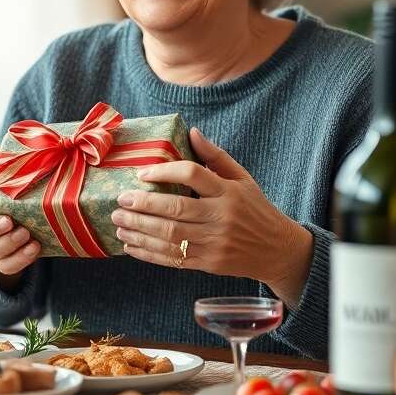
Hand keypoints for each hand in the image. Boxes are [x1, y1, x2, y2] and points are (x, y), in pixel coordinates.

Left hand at [111, 128, 313, 303]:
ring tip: (118, 221)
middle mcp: (221, 217)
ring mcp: (214, 243)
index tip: (142, 173)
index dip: (164, 172)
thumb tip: (192, 131)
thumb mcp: (242, 179)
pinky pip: (173, 258)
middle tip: (121, 200)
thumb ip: (216, 156)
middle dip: (143, 205)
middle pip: (175, 209)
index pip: (193, 175)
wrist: (276, 250)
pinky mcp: (208, 263)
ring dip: (139, 229)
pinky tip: (130, 245)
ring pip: (170, 236)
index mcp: (228, 192)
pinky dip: (148, 252)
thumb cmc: (255, 209)